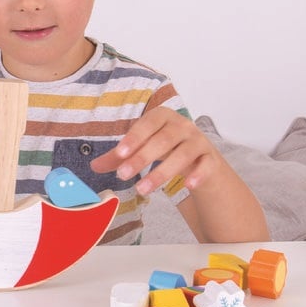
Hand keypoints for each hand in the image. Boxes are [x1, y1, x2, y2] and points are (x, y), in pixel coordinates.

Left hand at [89, 110, 217, 195]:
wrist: (201, 159)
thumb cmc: (167, 149)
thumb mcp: (143, 150)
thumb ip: (120, 157)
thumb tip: (94, 166)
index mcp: (163, 117)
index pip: (148, 124)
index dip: (134, 138)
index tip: (120, 153)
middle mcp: (183, 125)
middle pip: (164, 140)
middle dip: (142, 158)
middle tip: (123, 175)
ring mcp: (199, 142)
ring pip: (183, 154)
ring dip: (162, 172)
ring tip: (142, 189)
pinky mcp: (211, 159)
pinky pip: (206, 165)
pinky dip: (198, 174)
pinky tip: (188, 185)